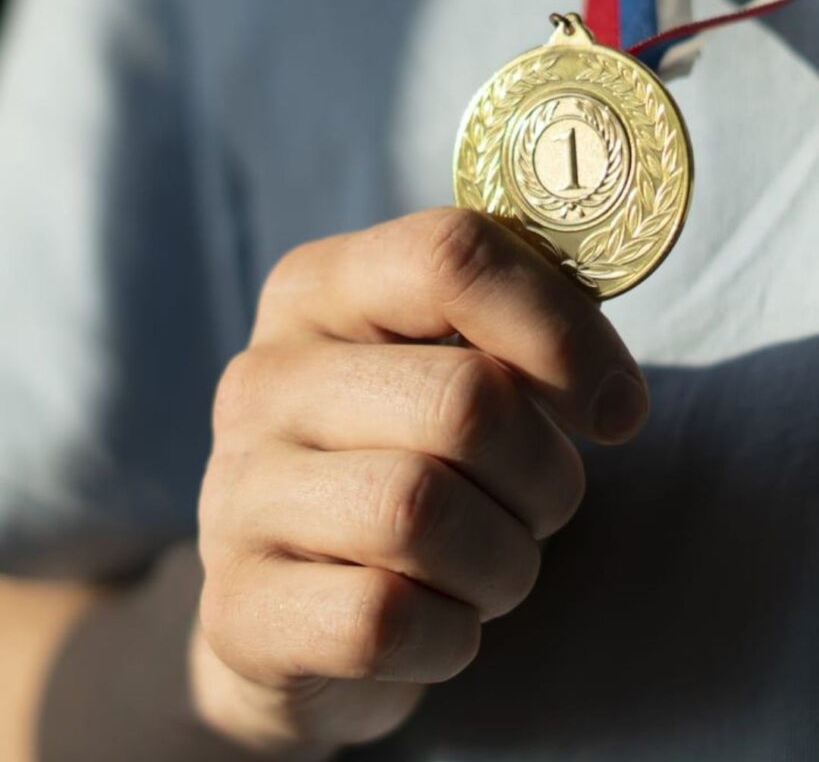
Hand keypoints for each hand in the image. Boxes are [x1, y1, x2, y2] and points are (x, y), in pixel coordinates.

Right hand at [192, 209, 648, 755]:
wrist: (293, 600)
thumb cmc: (399, 461)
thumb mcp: (444, 371)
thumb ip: (513, 338)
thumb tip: (613, 393)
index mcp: (319, 291)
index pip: (450, 256)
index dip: (561, 330)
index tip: (617, 407)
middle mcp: (265, 378)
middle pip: (463, 400)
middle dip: (544, 473)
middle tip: (543, 504)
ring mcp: (238, 491)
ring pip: (421, 513)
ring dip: (501, 560)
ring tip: (489, 566)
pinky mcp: (241, 607)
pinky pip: (382, 620)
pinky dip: (448, 637)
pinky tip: (438, 626)